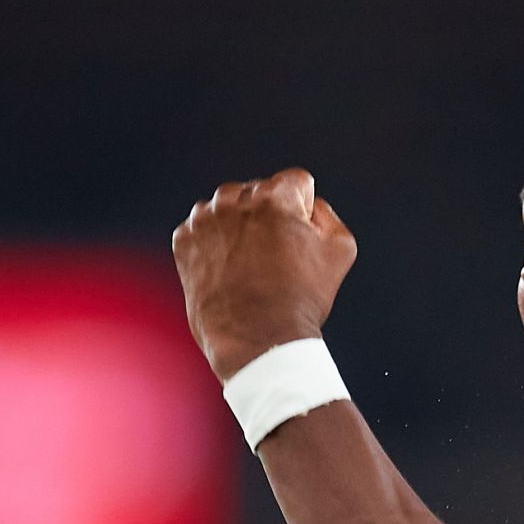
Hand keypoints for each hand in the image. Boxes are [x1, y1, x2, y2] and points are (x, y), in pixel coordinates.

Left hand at [172, 167, 357, 381]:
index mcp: (275, 196)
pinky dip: (214, 244)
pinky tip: (228, 270)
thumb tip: (308, 205)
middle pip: (259, 193)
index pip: (296, 182)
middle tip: (275, 258)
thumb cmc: (302, 298)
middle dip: (268, 216)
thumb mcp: (339, 251)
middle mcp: (235, 198)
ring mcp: (204, 219)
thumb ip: (327, 214)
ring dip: (239, 226)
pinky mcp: (184, 240)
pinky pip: (203, 228)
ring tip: (250, 265)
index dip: (304, 211)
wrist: (256, 341)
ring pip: (228, 207)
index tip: (300, 240)